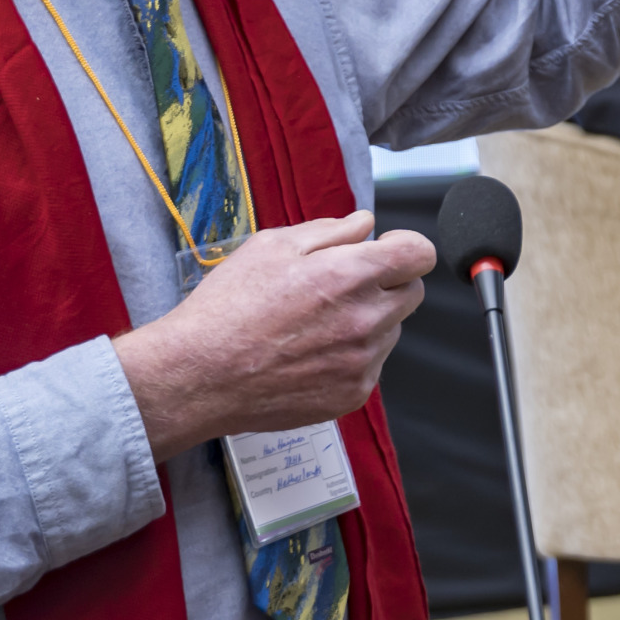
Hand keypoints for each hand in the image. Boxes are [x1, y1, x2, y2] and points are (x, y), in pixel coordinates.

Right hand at [114, 213, 435, 461]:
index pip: (420, 254)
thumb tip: (366, 225)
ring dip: (368, 321)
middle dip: (387, 283)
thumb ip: (329, 231)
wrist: (198, 376)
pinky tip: (309, 354)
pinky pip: (370, 365)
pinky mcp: (353, 394)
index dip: (405, 247)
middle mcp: (366, 320)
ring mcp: (363, 362)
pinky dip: (351, 357)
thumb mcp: (270, 247)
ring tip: (314, 325)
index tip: (384, 250)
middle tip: (341, 287)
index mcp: (350, 276)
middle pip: (412, 292)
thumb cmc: (228, 308)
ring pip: (391, 330)